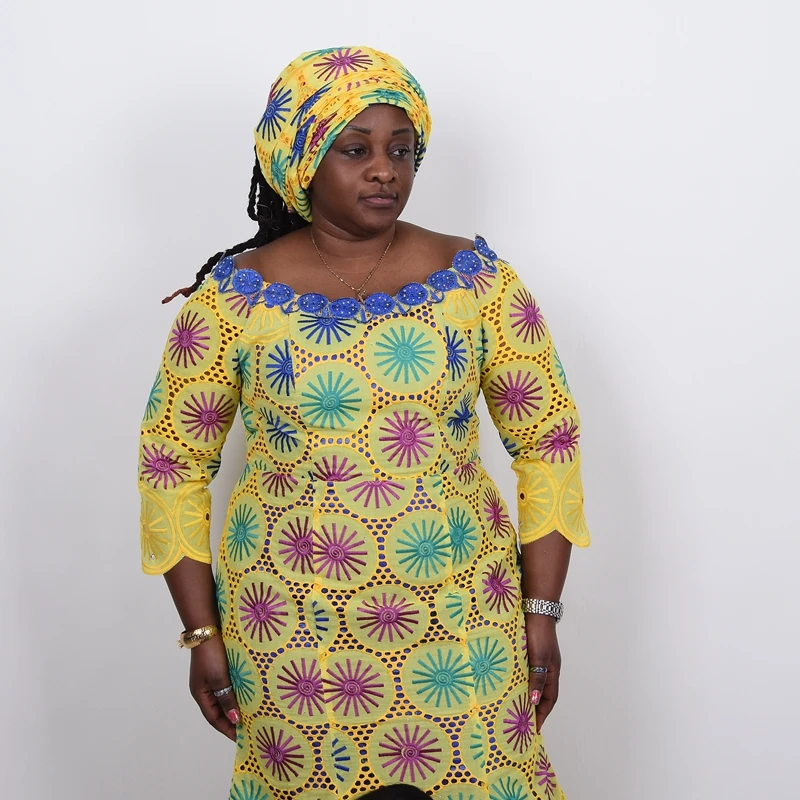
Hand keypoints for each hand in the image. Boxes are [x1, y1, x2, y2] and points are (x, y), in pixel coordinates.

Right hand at [189, 635, 239, 740]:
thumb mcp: (219, 679)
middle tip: (248, 729)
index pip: (214, 719)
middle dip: (231, 720)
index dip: (227, 729)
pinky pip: (228, 686)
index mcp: (200, 694)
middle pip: (218, 710)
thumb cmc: (212, 655)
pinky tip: (248, 695)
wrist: (209, 628)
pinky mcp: (218, 668)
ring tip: (250, 715)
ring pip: (224, 698)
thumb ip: (226, 699)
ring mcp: (211, 678)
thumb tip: (234, 720)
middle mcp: (204, 689)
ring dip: (235, 706)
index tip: (240, 739)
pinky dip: (236, 693)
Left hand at [525, 615, 561, 732]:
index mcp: (552, 671)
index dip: (542, 714)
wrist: (534, 608)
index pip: (549, 699)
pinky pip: (525, 672)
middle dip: (534, 708)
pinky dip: (520, 681)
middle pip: (542, 693)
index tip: (534, 729)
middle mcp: (546, 667)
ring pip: (532, 682)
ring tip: (514, 707)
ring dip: (526, 694)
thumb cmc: (539, 633)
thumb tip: (533, 701)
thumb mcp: (539, 658)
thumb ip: (537, 679)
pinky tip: (509, 684)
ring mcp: (537, 659)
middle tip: (523, 723)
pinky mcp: (528, 652)